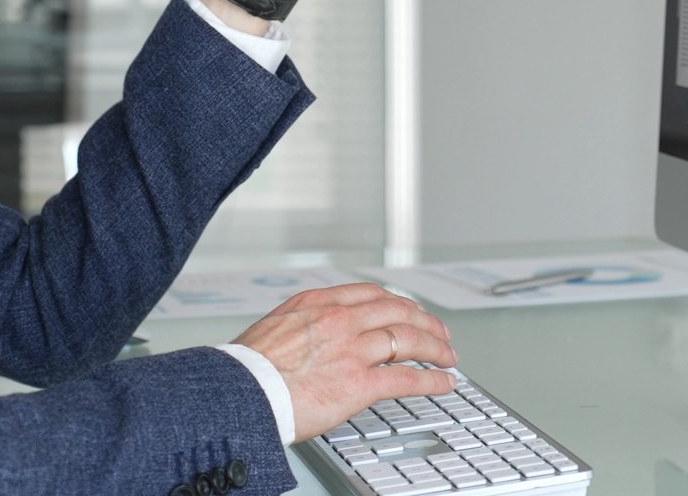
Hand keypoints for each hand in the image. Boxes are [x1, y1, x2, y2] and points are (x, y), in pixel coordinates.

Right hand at [232, 282, 458, 440]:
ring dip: (436, 348)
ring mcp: (352, 350)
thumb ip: (305, 323)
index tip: (410, 311)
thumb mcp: (277, 326)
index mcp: (318, 302)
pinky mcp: (359, 383)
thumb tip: (316, 333)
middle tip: (440, 332)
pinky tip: (444, 383)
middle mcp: (339, 319)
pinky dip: (432, 379)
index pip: (372, 294)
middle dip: (426, 321)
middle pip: (399, 311)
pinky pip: (407, 377)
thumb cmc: (248, 368)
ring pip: (409, 339)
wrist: (239, 393)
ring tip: (448, 356)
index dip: (400, 303)